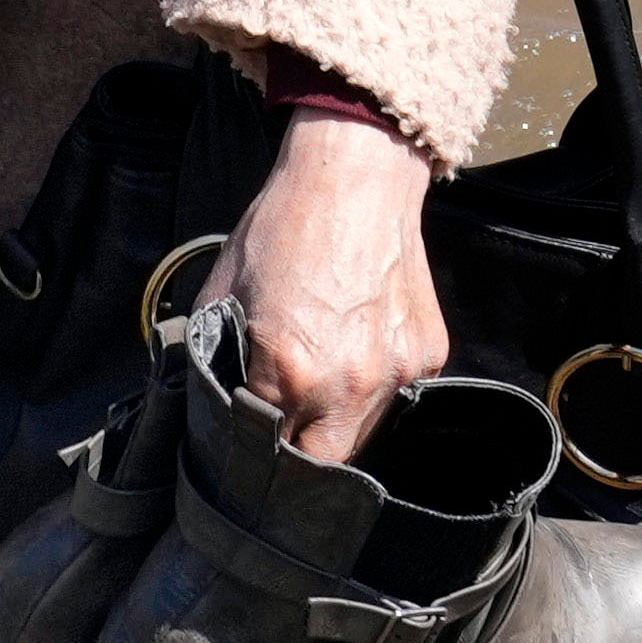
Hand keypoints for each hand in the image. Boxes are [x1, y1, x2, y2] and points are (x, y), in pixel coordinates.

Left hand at [233, 112, 447, 463]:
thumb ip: (217, 362)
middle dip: (300, 458)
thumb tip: (212, 407)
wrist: (355, 177)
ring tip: (322, 379)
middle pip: (323, 465)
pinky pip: (397, 397)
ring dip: (339, 425)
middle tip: (284, 430)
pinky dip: (373, 389)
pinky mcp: (429, 356)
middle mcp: (350, 384)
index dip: (255, 458)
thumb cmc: (282, 228)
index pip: (268, 455)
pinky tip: (356, 348)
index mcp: (290, 372)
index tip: (248, 453)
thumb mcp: (221, 295)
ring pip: (365, 436)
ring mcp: (397, 373)